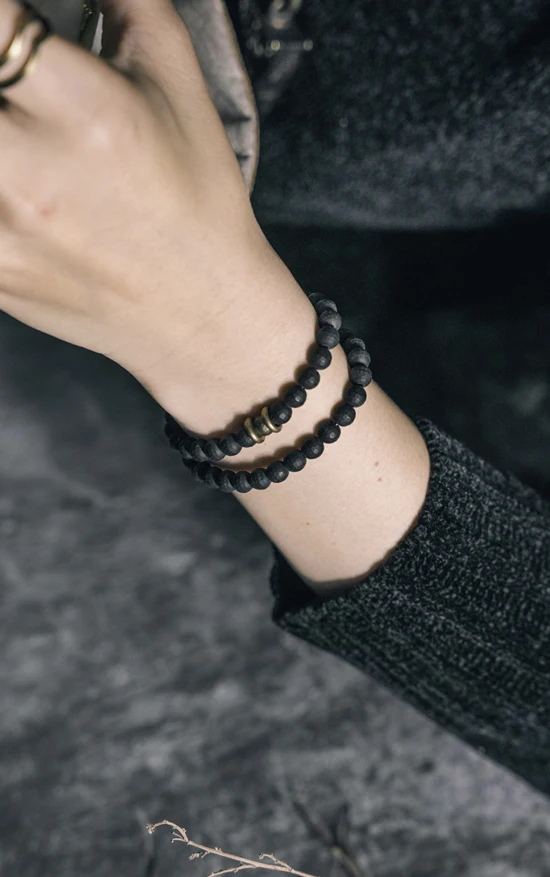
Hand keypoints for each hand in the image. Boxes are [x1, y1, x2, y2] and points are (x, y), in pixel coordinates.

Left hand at [0, 0, 267, 381]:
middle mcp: (31, 173)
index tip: (9, 29)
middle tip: (14, 89)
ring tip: (19, 137)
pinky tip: (17, 184)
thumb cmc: (197, 204)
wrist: (200, 312)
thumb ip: (128, 1)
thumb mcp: (180, 85)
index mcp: (88, 113)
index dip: (0, 19)